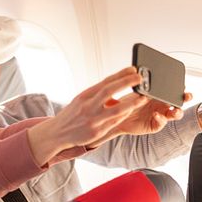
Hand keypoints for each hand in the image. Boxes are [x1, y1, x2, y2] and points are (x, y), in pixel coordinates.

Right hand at [28, 67, 146, 163]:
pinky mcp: (96, 131)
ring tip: (143, 98)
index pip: (104, 82)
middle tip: (140, 79)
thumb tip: (116, 83)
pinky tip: (132, 110)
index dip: (120, 74)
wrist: (58, 132)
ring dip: (132, 103)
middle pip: (109, 91)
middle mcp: (88, 106)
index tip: (133, 69)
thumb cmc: (72, 114)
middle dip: (126, 83)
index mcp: (84, 95)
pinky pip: (115, 122)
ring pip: (117, 110)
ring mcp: (92, 119)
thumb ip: (97, 93)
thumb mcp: (81, 99)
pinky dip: (124, 115)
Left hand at [112, 92, 193, 135]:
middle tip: (187, 96)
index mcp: (159, 96)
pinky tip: (156, 114)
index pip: (174, 91)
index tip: (183, 85)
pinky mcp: (154, 125)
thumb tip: (147, 77)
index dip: (181, 89)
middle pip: (178, 102)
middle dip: (185, 99)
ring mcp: (160, 115)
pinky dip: (161, 119)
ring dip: (177, 111)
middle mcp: (162, 105)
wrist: (116, 116)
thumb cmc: (125, 103)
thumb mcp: (134, 92)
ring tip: (174, 110)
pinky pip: (162, 122)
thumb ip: (143, 87)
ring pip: (175, 114)